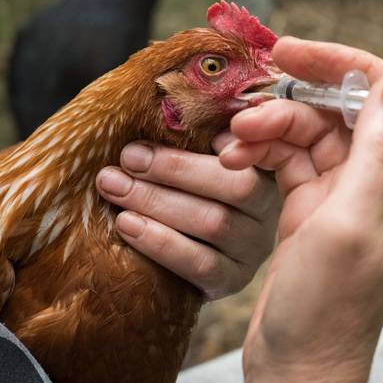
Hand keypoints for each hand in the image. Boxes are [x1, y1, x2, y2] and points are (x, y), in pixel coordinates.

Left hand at [95, 141, 279, 300]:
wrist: (171, 254)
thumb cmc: (177, 187)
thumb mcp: (194, 155)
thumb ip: (194, 132)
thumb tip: (169, 101)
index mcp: (266, 168)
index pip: (259, 147)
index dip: (234, 136)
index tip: (184, 124)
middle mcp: (268, 210)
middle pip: (235, 187)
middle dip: (174, 169)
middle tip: (127, 158)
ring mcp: (253, 249)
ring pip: (214, 223)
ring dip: (157, 202)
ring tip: (115, 187)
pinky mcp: (231, 281)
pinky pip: (199, 264)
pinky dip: (160, 242)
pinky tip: (126, 224)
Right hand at [220, 37, 382, 382]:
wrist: (298, 367)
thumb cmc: (328, 308)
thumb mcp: (352, 224)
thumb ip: (379, 152)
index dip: (356, 64)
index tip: (300, 56)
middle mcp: (374, 180)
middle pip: (345, 106)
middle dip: (298, 92)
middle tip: (248, 97)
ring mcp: (339, 195)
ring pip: (310, 131)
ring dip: (270, 126)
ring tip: (232, 142)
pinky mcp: (308, 210)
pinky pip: (286, 160)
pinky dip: (261, 152)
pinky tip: (234, 161)